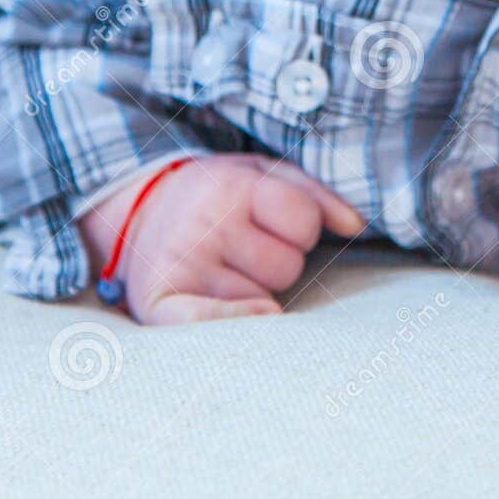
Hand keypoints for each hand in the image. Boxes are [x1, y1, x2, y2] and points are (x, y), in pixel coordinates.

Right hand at [79, 155, 364, 323]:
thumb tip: (355, 226)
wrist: (142, 210)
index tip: (279, 225)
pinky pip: (206, 322)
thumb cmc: (221, 195)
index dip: (301, 227)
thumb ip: (317, 195)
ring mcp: (183, 264)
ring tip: (226, 269)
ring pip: (261, 301)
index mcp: (233, 186)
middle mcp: (205, 224)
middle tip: (248, 249)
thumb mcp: (266, 174)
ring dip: (254, 292)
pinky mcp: (159, 303)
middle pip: (287, 267)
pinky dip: (231, 324)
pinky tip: (247, 317)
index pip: (304, 221)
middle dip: (279, 261)